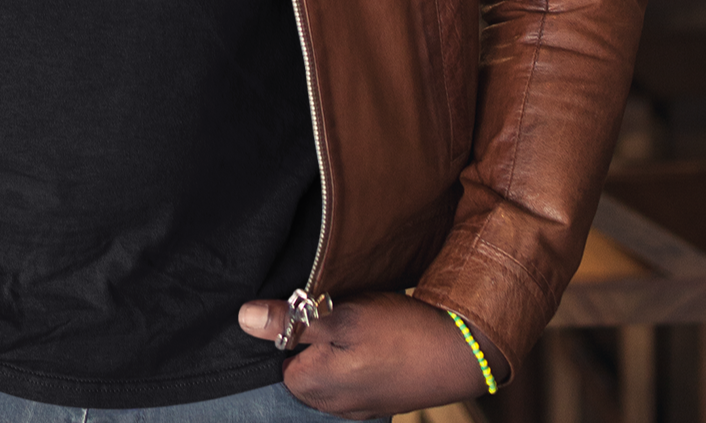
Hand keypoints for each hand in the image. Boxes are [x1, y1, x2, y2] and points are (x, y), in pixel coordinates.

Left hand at [238, 291, 506, 418]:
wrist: (462, 353)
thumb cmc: (398, 334)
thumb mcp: (338, 316)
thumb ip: (290, 321)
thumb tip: (244, 318)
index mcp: (310, 387)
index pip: (275, 352)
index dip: (287, 322)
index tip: (306, 301)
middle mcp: (329, 404)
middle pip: (300, 359)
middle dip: (310, 332)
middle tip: (333, 304)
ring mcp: (356, 404)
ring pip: (327, 363)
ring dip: (335, 339)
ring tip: (358, 317)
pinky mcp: (379, 396)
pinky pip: (352, 370)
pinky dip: (357, 351)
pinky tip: (376, 334)